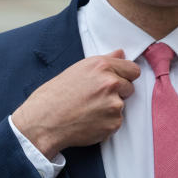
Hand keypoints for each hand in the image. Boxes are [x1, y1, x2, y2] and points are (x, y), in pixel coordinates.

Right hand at [12, 50, 140, 157]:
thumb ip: (104, 61)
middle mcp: (111, 83)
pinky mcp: (114, 123)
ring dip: (110, 109)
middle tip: (95, 98)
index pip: (133, 69)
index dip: (125, 76)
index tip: (117, 81)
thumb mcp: (78, 69)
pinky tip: (89, 121)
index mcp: (102, 66)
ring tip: (88, 110)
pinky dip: (106, 123)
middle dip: (117, 93)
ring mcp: (114, 104)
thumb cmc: (55, 95)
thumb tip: (121, 53)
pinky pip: (116, 122)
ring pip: (121, 106)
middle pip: (129, 88)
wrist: (44, 121)